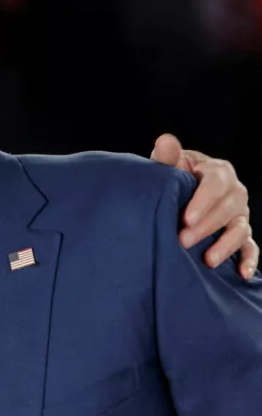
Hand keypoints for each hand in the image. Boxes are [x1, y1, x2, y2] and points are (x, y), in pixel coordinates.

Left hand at [151, 134, 256, 278]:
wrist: (178, 193)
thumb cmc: (173, 177)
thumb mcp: (169, 166)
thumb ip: (167, 157)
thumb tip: (164, 141)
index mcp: (218, 171)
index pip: (216, 183)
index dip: (203, 201)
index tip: (186, 218)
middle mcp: (234, 192)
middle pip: (227, 209)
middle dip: (206, 226)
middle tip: (183, 240)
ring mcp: (240, 214)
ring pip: (240, 229)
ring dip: (225, 245)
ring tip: (207, 260)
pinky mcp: (241, 234)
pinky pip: (250, 247)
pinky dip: (249, 260)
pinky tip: (242, 274)